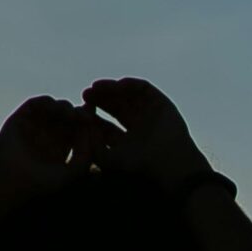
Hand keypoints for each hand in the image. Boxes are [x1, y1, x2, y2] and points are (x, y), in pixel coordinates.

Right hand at [0, 96, 107, 195]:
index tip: (95, 121)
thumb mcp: (73, 172)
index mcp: (62, 145)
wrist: (12, 183)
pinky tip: (55, 108)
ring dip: (65, 107)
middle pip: (69, 115)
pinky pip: (35, 104)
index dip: (87, 123)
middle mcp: (48, 133)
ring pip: (54, 107)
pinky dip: (47, 102)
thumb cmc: (43, 183)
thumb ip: (87, 155)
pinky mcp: (20, 118)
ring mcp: (34, 125)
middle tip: (86, 116)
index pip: (79, 129)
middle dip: (79, 113)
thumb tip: (91, 130)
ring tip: (71, 115)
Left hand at [83, 77, 211, 191]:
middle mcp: (139, 128)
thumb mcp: (106, 158)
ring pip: (127, 96)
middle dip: (100, 99)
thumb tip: (83, 125)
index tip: (81, 109)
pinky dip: (130, 84)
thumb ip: (91, 144)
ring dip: (111, 89)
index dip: (92, 116)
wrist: (170, 164)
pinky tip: (117, 85)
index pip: (106, 125)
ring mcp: (151, 115)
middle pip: (115, 107)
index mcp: (127, 143)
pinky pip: (143, 88)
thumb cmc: (139, 166)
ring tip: (96, 87)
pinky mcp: (161, 104)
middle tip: (86, 94)